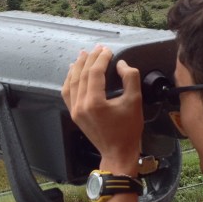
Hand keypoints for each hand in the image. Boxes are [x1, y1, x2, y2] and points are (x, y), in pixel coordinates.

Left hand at [61, 45, 142, 172]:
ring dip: (77, 67)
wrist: (118, 153)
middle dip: (90, 59)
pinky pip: (67, 93)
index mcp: (95, 102)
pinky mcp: (74, 114)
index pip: (94, 72)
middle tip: (97, 48)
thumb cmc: (128, 129)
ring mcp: (75, 110)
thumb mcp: (134, 101)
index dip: (101, 58)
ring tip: (83, 55)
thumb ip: (130, 78)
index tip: (108, 50)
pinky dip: (69, 80)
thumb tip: (121, 64)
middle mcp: (80, 105)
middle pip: (82, 75)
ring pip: (71, 82)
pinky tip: (72, 72)